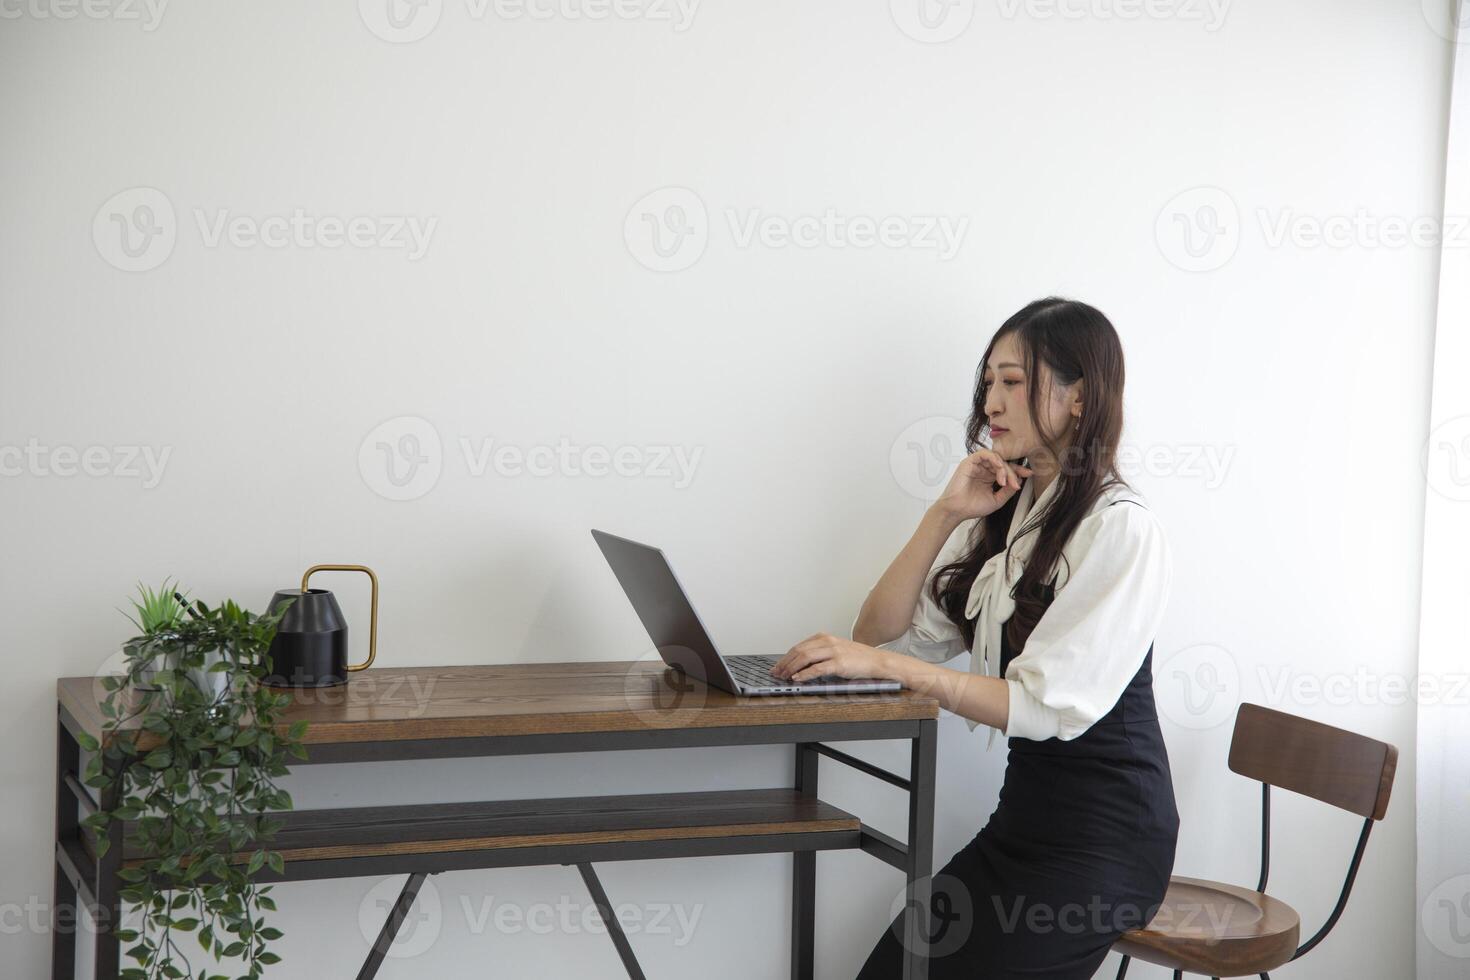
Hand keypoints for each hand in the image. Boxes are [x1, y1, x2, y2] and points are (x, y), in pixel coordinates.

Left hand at [770, 633, 894, 683]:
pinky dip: (804, 674)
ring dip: (791, 668)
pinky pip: (817, 669)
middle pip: (799, 650)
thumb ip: (820, 654)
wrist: (878, 661)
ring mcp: (833, 652)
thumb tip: (801, 666)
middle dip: (784, 663)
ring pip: (805, 657)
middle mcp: (828, 642)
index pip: (799, 646)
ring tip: (783, 677)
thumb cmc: (859, 658)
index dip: (786, 657)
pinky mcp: (839, 663)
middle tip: (776, 673)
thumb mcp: (836, 650)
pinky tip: (797, 678)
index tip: (777, 666)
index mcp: (825, 637)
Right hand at [934, 448, 1032, 520]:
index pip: (1006, 469)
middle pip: (1003, 463)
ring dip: (1004, 468)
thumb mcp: (997, 500)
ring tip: (1004, 481)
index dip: (1018, 471)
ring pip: (996, 458)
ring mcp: (977, 465)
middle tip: (1015, 484)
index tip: (1029, 474)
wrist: (957, 510)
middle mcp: (984, 469)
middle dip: (1012, 473)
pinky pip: (984, 454)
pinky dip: (994, 459)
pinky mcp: (970, 462)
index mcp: (989, 477)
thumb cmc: (972, 507)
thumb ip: (1008, 491)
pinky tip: (999, 469)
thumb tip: (1019, 481)